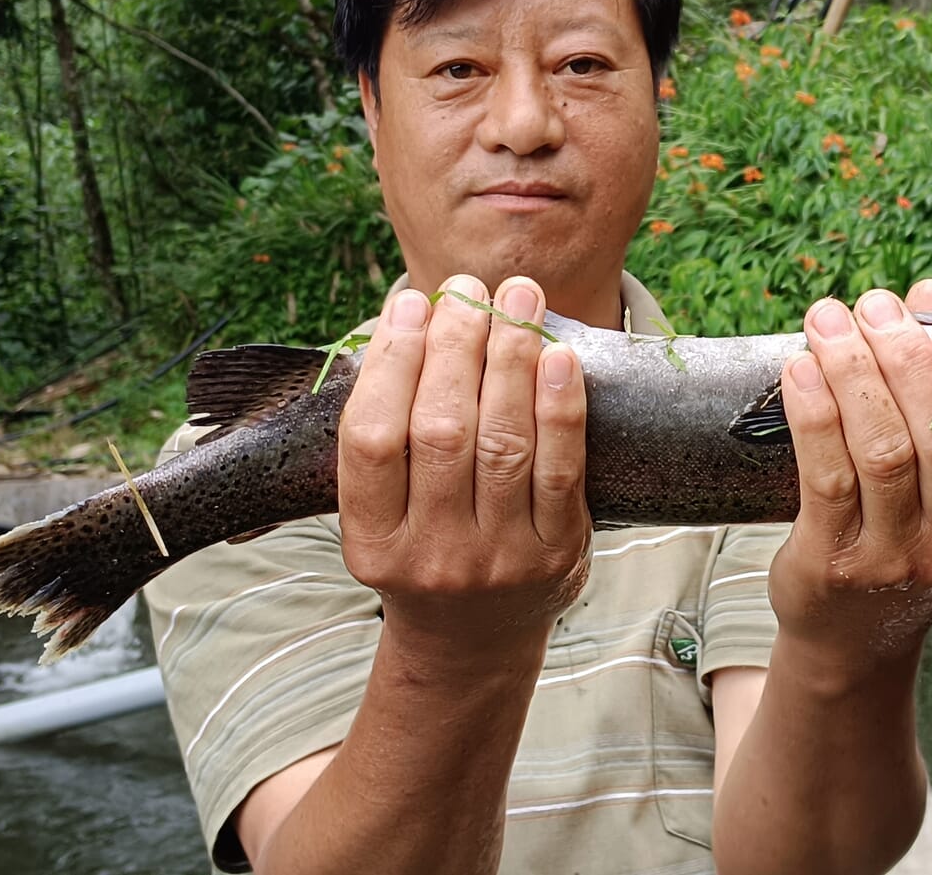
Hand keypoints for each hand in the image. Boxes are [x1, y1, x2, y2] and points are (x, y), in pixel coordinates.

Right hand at [335, 273, 591, 656]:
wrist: (472, 641)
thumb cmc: (421, 551)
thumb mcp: (379, 515)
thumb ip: (387, 436)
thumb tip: (412, 321)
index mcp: (371, 541)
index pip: (373, 438)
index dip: (391, 362)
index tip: (409, 304)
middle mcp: (432, 554)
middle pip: (442, 430)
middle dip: (456, 344)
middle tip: (468, 289)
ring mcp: (499, 559)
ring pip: (504, 441)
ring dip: (511, 357)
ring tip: (517, 296)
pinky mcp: (556, 555)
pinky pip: (560, 468)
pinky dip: (560, 406)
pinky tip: (558, 354)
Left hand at [767, 279, 931, 670]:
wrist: (852, 634)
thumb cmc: (905, 533)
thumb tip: (930, 296)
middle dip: (908, 358)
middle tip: (875, 306)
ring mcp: (899, 558)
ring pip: (885, 450)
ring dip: (855, 373)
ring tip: (830, 321)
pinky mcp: (835, 563)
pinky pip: (827, 476)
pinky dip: (815, 413)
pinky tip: (801, 369)